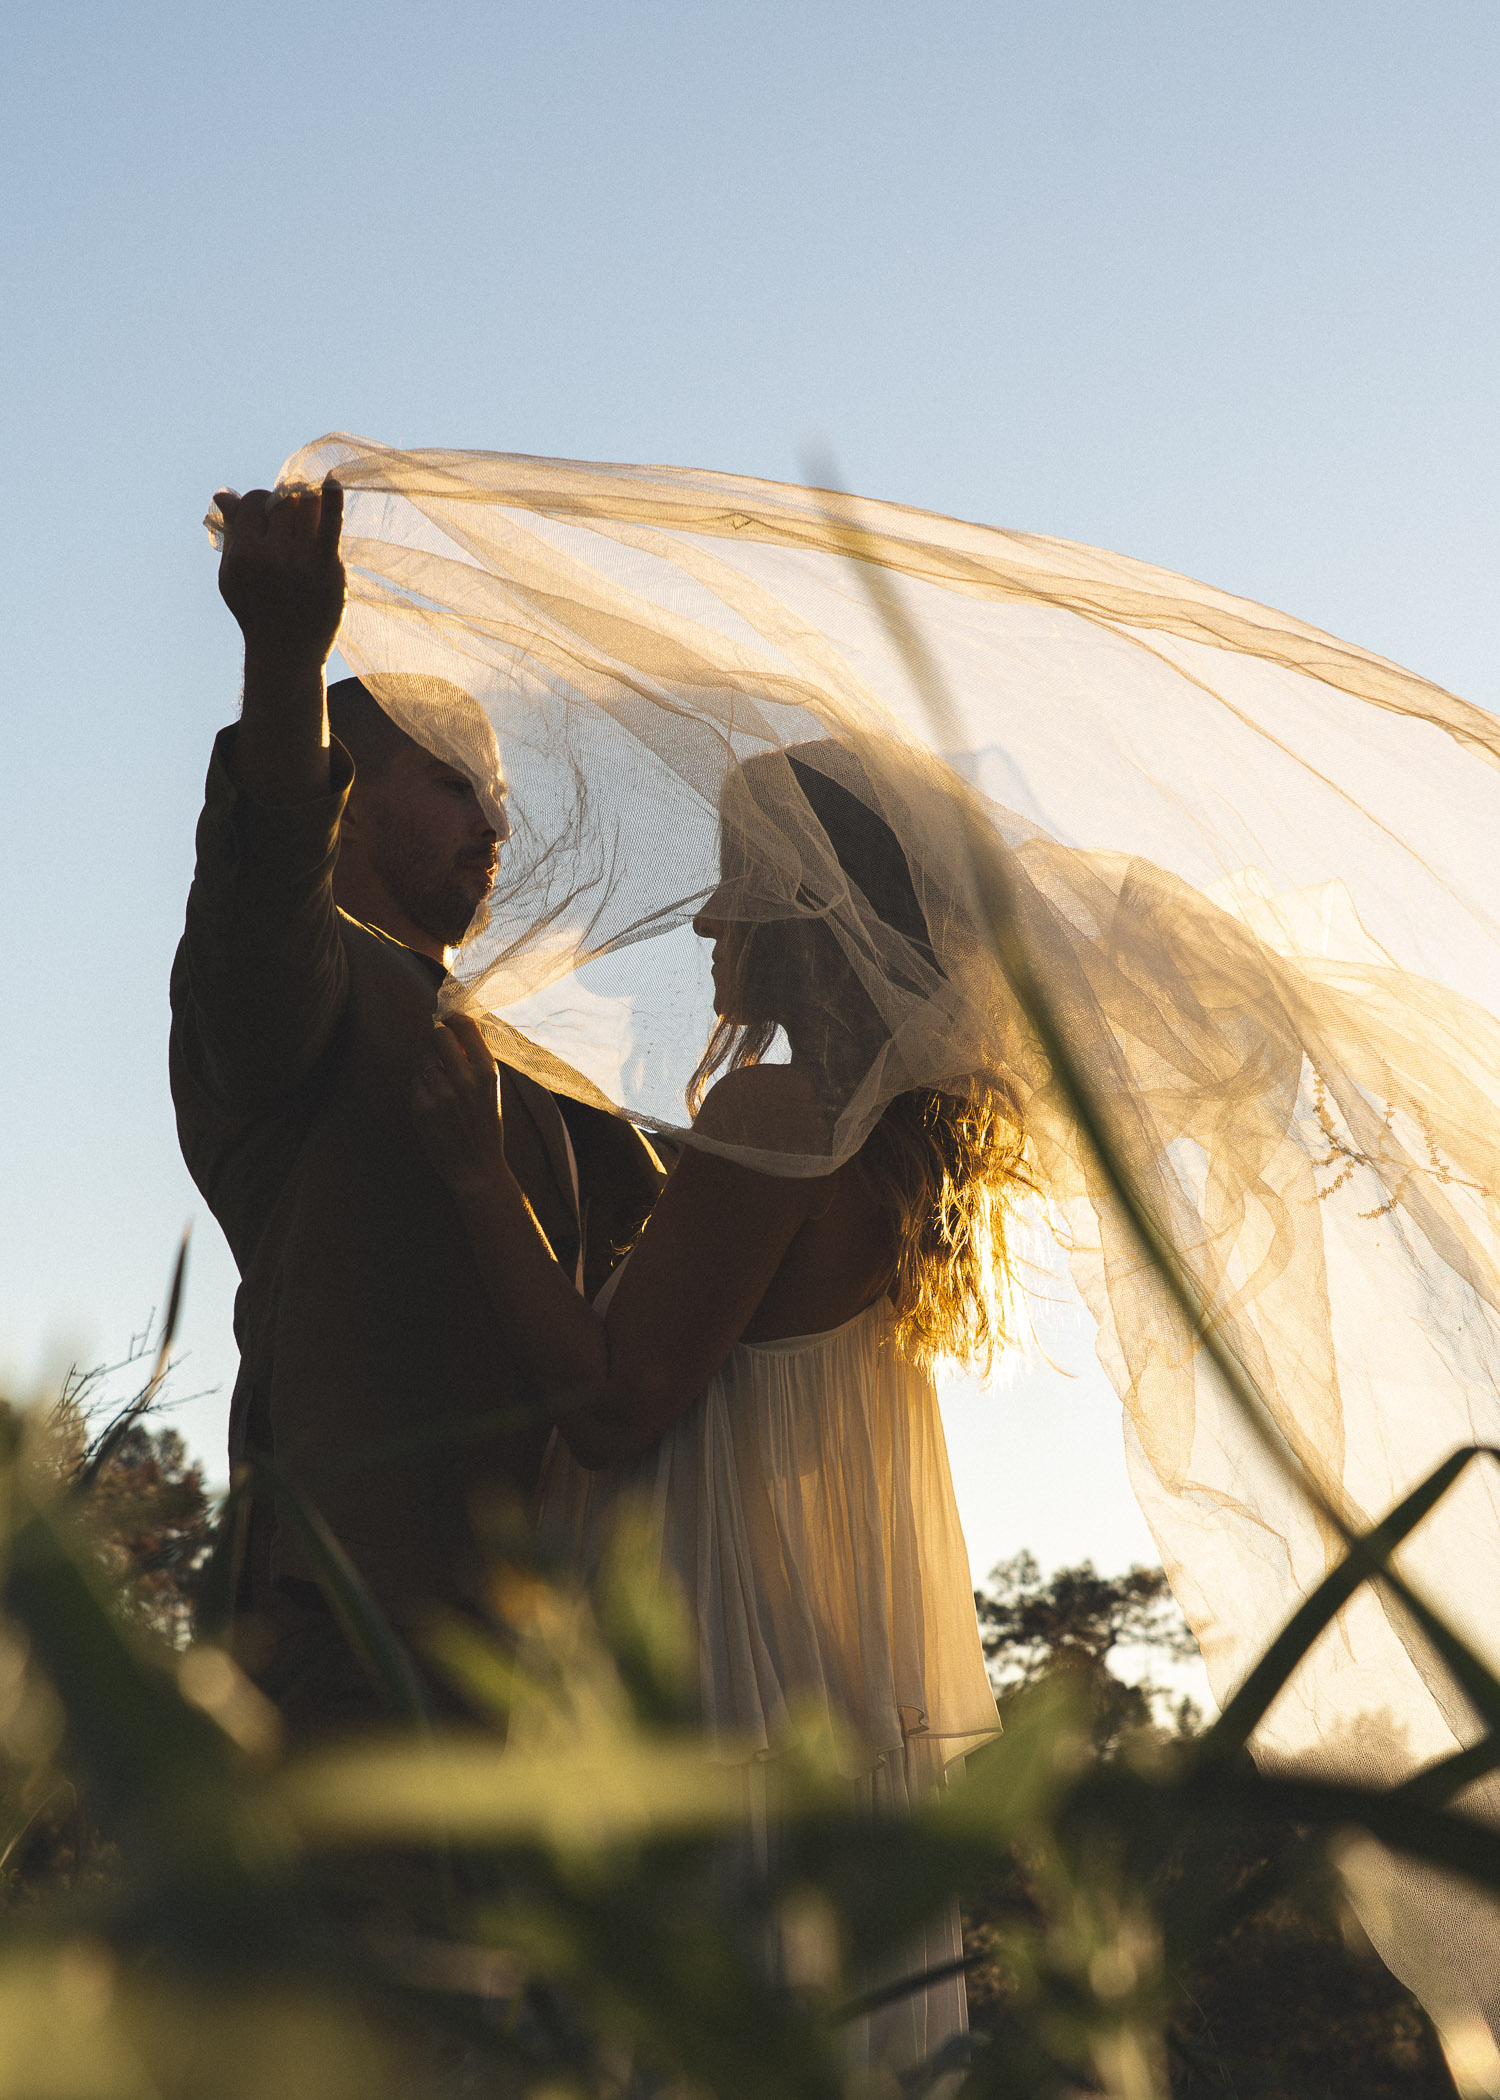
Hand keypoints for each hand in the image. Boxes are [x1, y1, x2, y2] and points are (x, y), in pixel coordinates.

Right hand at [214, 474, 345, 670]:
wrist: (287, 653)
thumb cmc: (256, 610)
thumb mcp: (233, 573)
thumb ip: (232, 533)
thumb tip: (224, 494)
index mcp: (244, 554)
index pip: (256, 501)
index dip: (263, 503)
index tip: (269, 519)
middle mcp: (272, 554)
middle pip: (282, 500)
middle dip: (284, 504)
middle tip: (289, 522)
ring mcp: (301, 559)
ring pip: (307, 505)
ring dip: (307, 503)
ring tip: (306, 516)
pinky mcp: (327, 566)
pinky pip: (332, 522)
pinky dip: (333, 499)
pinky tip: (333, 482)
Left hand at [413, 1013, 508, 1199]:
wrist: (477, 1169)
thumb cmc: (486, 1126)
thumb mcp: (491, 1089)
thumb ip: (475, 1060)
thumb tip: (452, 1028)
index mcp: (488, 1071)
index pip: (465, 1026)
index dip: (453, 1018)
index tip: (448, 1018)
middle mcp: (464, 1078)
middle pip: (437, 1034)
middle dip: (437, 1038)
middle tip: (440, 1047)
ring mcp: (440, 1092)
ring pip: (425, 1059)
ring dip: (431, 1067)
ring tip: (443, 1089)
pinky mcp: (421, 1106)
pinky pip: (416, 1081)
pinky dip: (423, 1089)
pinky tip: (436, 1106)